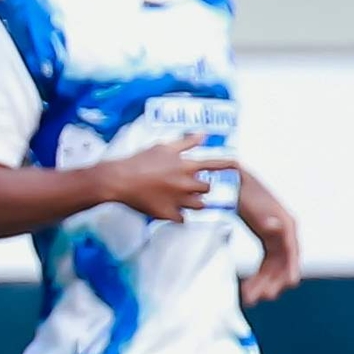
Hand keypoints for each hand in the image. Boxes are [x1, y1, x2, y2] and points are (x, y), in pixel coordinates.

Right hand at [92, 134, 230, 224]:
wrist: (117, 180)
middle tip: (189, 184)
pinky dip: (179, 215)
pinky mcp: (167, 214)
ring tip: (183, 198)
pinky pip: (182, 219)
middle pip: (206, 189)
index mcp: (186, 166)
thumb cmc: (138, 162)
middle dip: (201, 186)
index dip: (228, 164)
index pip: (215, 164)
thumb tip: (202, 135)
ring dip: (194, 202)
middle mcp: (186, 184)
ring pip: (198, 206)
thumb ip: (186, 142)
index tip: (236, 165)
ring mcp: (177, 200)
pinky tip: (171, 210)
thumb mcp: (163, 147)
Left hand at [237, 176, 304, 303]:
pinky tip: (247, 288)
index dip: (291, 266)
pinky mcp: (265, 241)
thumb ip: (264, 215)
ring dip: (264, 283)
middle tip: (261, 297)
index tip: (290, 283)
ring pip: (273, 267)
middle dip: (273, 281)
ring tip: (250, 299)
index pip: (292, 249)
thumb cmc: (243, 190)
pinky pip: (265, 264)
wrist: (233, 181)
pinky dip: (258, 276)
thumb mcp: (252, 202)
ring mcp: (275, 238)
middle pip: (282, 262)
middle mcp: (284, 233)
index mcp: (285, 224)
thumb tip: (275, 226)